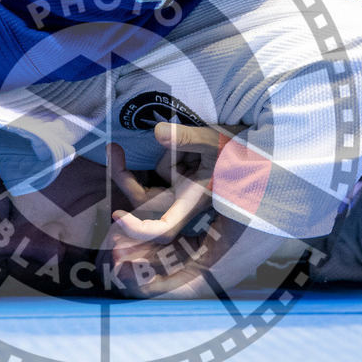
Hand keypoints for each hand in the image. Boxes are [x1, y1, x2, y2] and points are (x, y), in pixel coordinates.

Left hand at [106, 122, 241, 243]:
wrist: (249, 147)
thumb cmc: (237, 149)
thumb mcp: (214, 139)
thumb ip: (188, 137)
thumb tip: (157, 132)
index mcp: (192, 200)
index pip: (163, 227)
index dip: (140, 229)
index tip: (118, 216)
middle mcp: (182, 200)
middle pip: (144, 202)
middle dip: (124, 178)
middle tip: (112, 149)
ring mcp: (176, 190)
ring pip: (146, 185)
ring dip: (136, 168)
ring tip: (128, 146)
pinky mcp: (174, 179)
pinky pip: (153, 174)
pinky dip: (147, 161)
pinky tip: (156, 146)